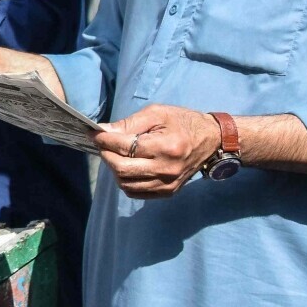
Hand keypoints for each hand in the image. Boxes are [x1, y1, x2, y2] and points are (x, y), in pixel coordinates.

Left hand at [93, 105, 222, 197]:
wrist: (211, 140)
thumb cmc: (182, 122)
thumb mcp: (157, 113)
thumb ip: (129, 123)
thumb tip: (103, 131)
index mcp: (165, 147)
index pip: (124, 147)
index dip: (105, 140)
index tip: (94, 134)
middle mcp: (166, 169)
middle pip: (121, 169)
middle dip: (106, 155)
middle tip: (103, 145)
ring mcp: (167, 184)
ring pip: (125, 183)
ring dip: (114, 169)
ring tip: (116, 155)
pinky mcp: (168, 192)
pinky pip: (136, 192)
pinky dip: (125, 181)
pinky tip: (127, 166)